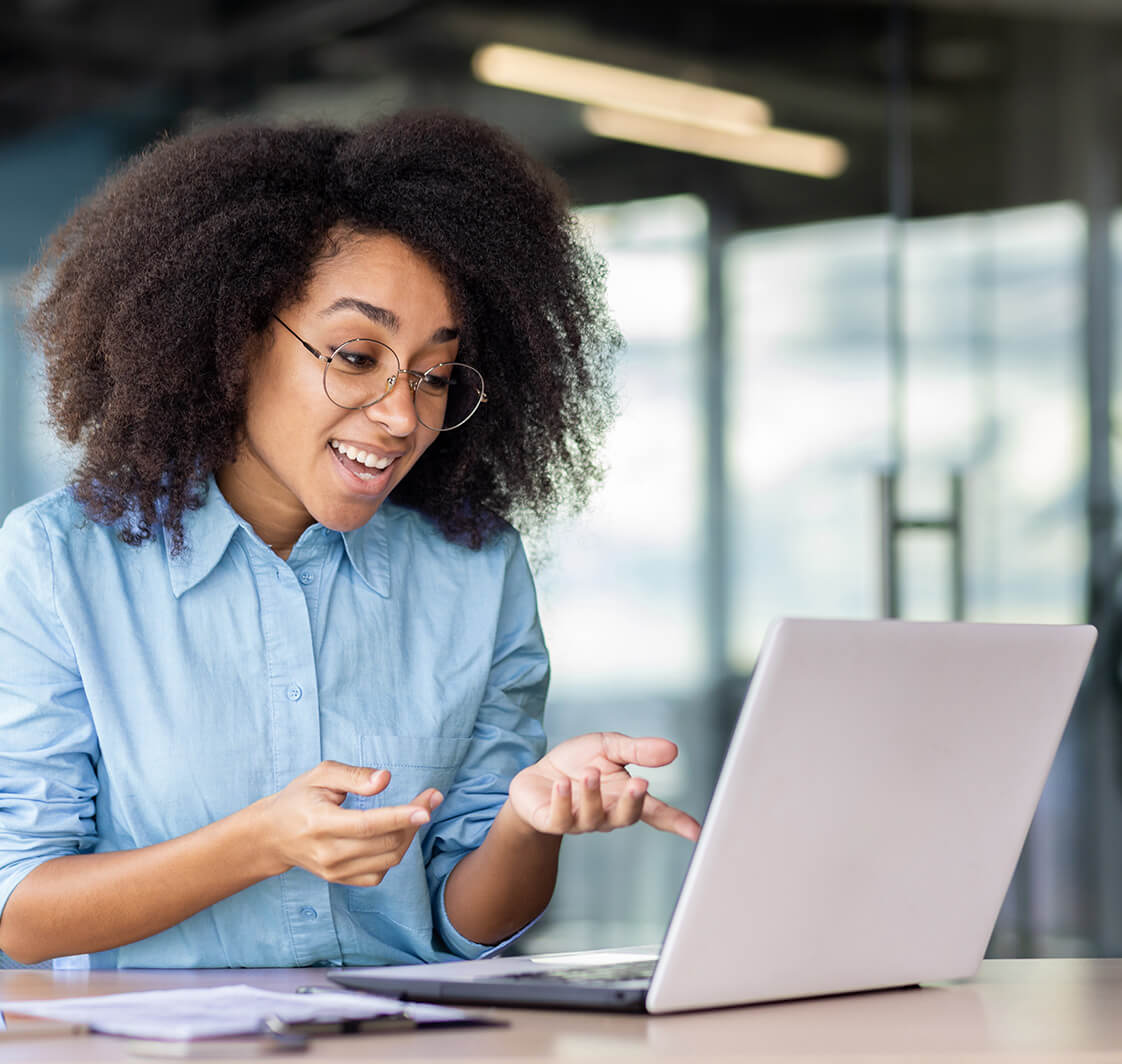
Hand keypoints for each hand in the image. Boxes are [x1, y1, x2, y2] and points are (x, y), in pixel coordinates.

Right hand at [257, 760, 442, 885]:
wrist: (271, 836)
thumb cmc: (298, 799)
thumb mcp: (320, 775)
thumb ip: (353, 775)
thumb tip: (385, 779)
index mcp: (320, 824)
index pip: (367, 825)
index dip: (399, 817)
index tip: (426, 807)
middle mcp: (328, 854)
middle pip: (384, 844)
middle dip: (414, 820)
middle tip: (431, 797)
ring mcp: (334, 872)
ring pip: (387, 860)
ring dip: (409, 835)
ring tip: (417, 812)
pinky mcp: (340, 880)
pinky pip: (379, 874)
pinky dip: (394, 854)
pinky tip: (396, 834)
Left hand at [509, 732, 699, 841]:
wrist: (536, 775)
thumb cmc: (577, 762)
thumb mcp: (609, 747)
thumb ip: (638, 750)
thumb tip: (672, 750)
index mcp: (624, 796)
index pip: (656, 812)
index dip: (677, 822)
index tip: (697, 831)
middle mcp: (606, 813)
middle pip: (626, 817)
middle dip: (633, 802)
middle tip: (639, 783)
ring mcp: (580, 821)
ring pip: (592, 816)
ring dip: (593, 795)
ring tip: (589, 772)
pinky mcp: (553, 822)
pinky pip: (561, 817)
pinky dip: (563, 801)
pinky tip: (561, 785)